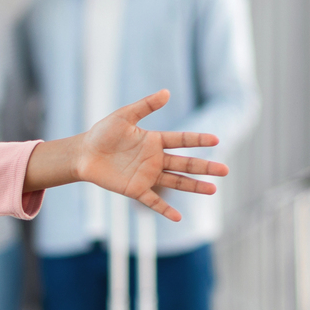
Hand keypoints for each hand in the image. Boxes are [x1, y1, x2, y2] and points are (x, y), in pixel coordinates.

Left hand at [23, 90, 227, 219]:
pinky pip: (152, 201)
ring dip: (194, 186)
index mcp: (155, 141)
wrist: (84, 153)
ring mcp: (147, 175)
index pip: (182, 140)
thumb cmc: (103, 133)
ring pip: (176, 182)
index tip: (216, 139)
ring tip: (213, 189)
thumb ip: (145, 106)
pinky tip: (178, 217)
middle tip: (225, 170)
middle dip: (205, 167)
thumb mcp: (124, 116)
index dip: (198, 140)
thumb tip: (167, 92)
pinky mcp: (135, 190)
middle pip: (185, 164)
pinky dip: (164, 210)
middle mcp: (155, 159)